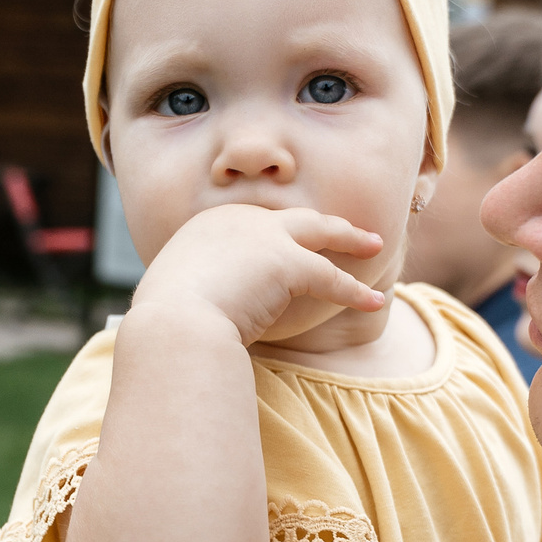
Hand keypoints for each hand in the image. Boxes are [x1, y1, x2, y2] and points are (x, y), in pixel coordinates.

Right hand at [132, 203, 386, 345]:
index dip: (281, 231)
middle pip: (292, 216)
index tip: (297, 239)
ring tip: (373, 247)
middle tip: (348, 229)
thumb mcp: (176, 294)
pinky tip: (374, 301)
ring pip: (320, 231)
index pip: (255, 223)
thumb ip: (198, 290)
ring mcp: (264, 236)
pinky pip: (332, 277)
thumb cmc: (167, 322)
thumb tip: (200, 311)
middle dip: (323, 222)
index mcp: (210, 225)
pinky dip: (355, 290)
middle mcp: (238, 220)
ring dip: (351, 239)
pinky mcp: (287, 262)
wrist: (172, 324)